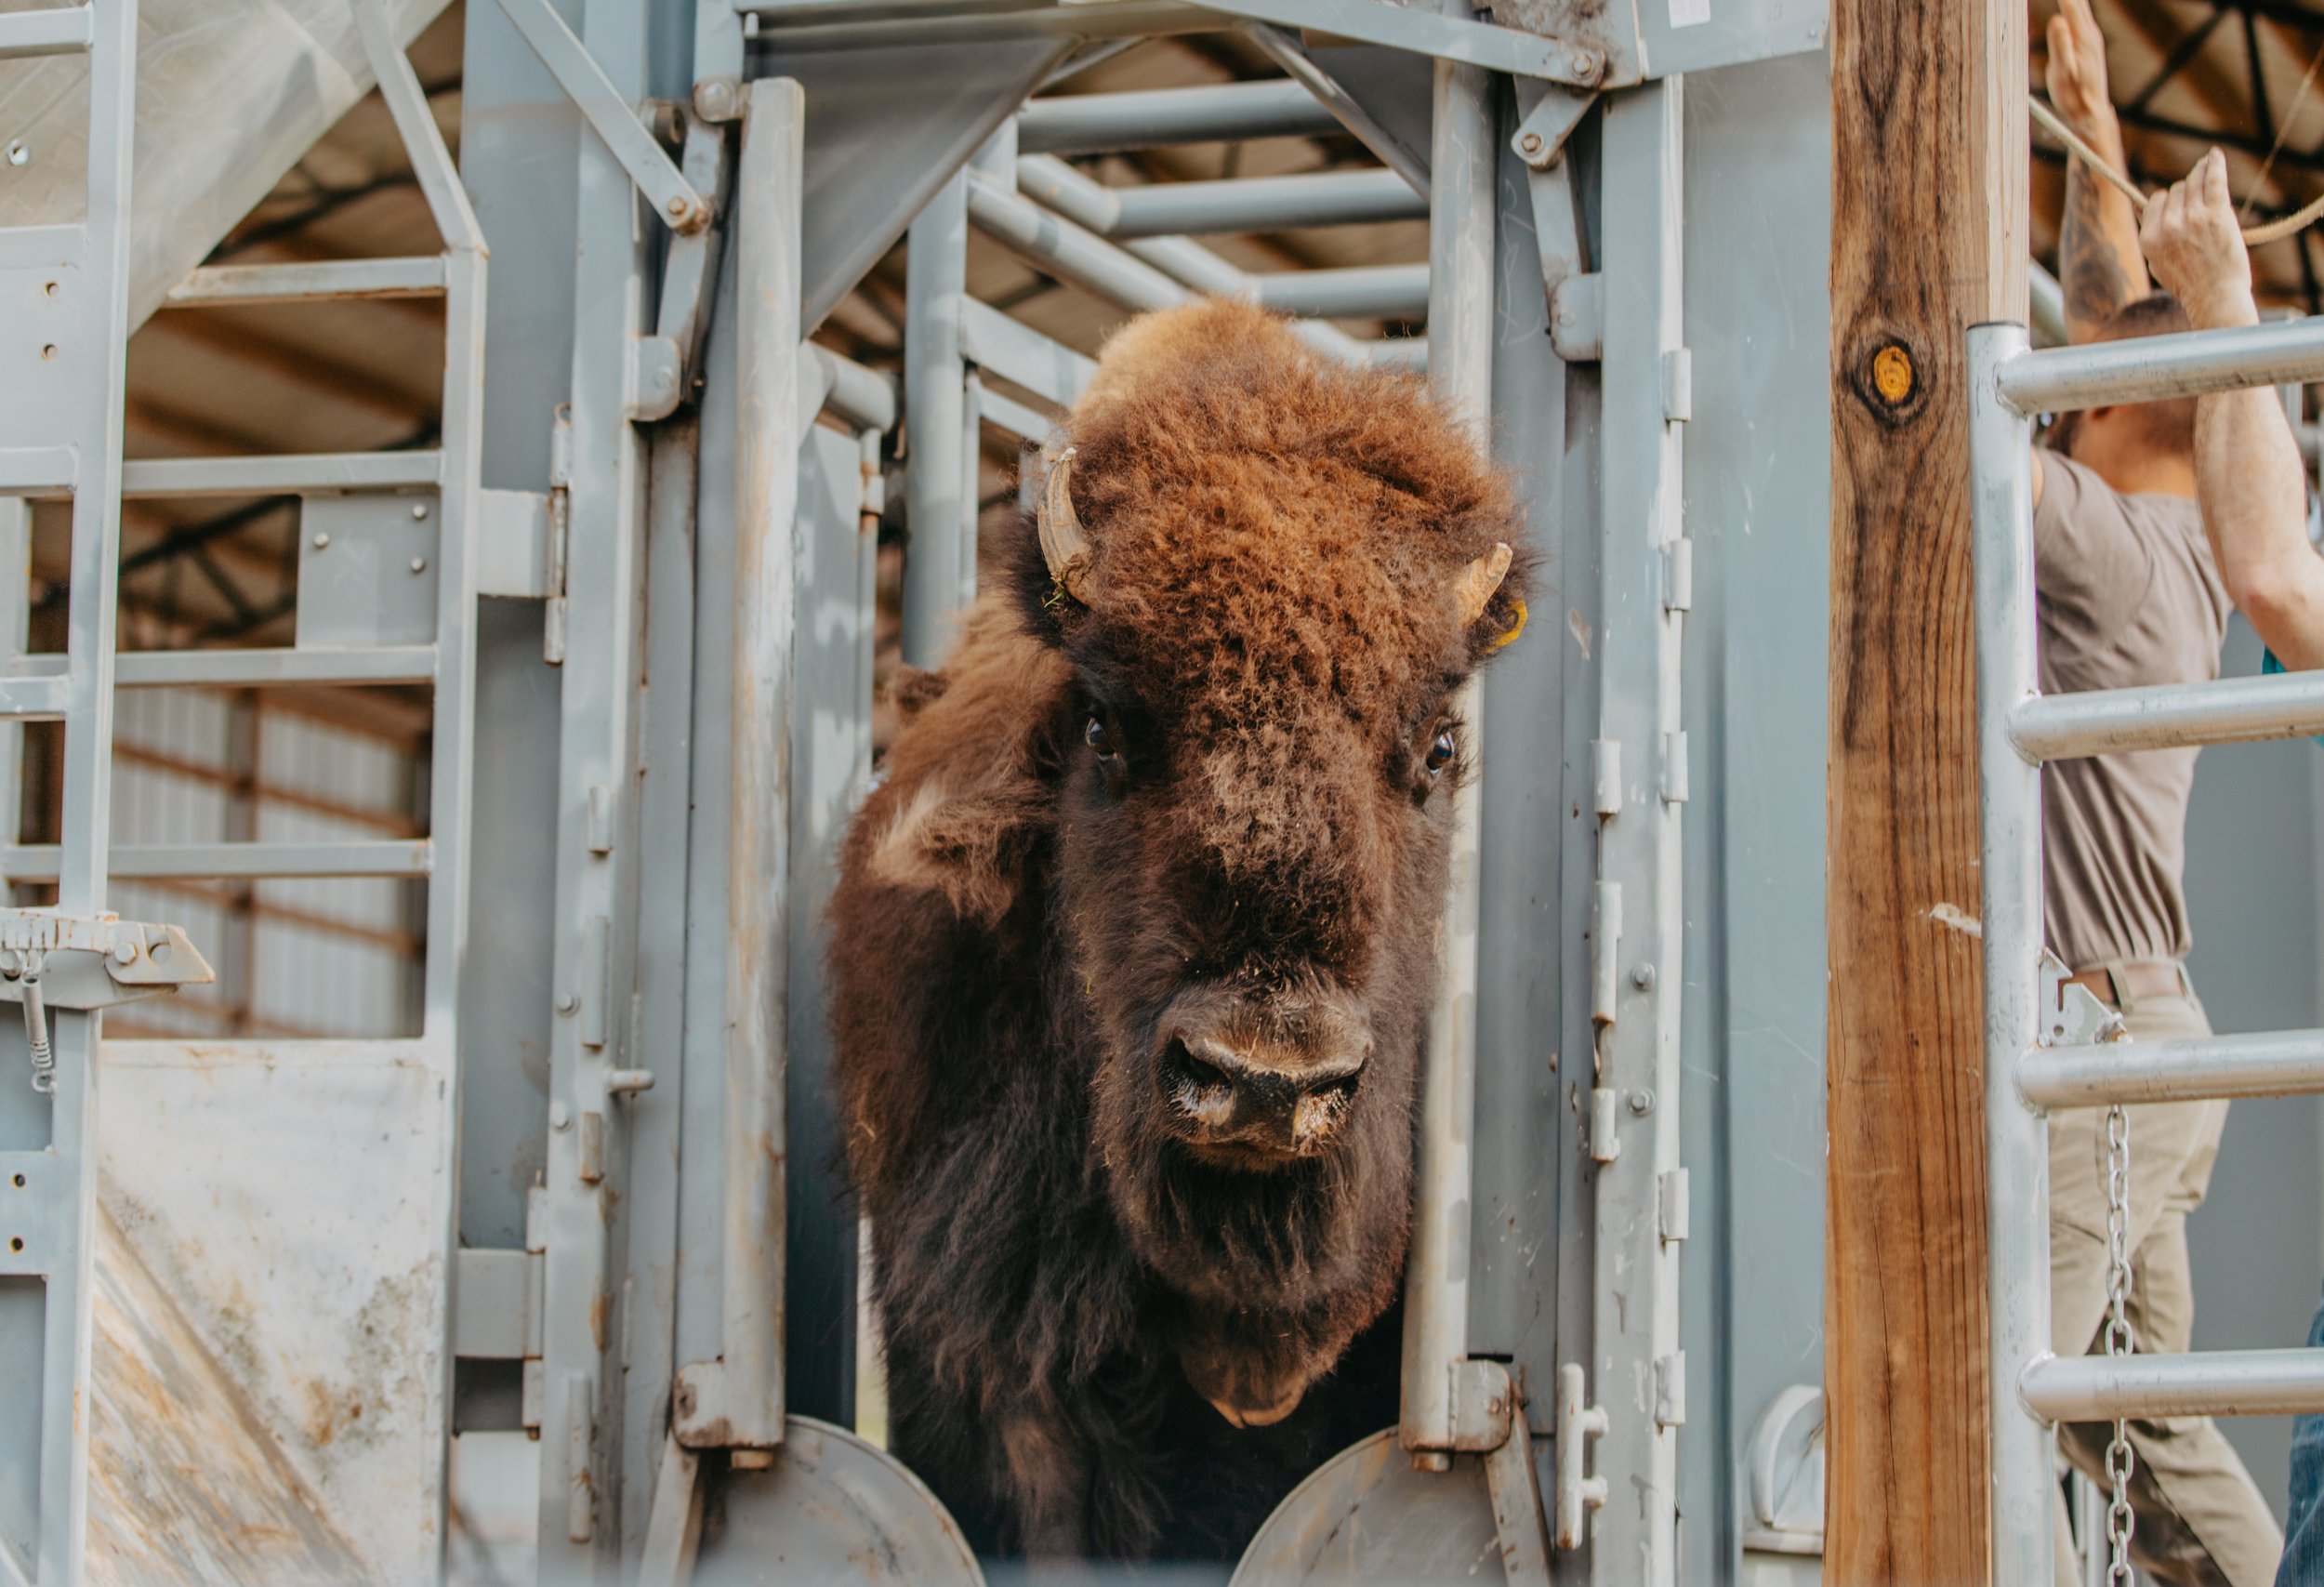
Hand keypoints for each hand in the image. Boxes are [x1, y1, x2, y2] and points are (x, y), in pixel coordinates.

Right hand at [2046, 0, 2116, 134]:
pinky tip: (2067, 2)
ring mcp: (2091, 37)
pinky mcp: (2089, 43)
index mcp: (2083, 36)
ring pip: (2079, 6)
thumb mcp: (2064, 74)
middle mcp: (2090, 32)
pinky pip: (2079, 15)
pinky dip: (2072, 4)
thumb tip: (2058, 18)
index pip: (2071, 1)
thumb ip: (2061, 46)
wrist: (2092, 113)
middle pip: (2077, 0)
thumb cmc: (2075, 97)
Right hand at [2141, 149, 2257, 329]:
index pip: (2156, 199)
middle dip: (2186, 191)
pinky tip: (2215, 154)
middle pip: (2176, 189)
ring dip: (2200, 172)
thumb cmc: (2189, 283)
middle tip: (2198, 198)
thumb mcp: (2158, 261)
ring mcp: (2193, 218)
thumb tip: (2143, 208)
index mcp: (2149, 238)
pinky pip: (2213, 180)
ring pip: (2193, 181)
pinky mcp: (2217, 214)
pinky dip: (2214, 164)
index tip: (2178, 202)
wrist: (2215, 296)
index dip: (2168, 200)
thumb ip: (2151, 235)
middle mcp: (2167, 225)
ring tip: (2207, 165)